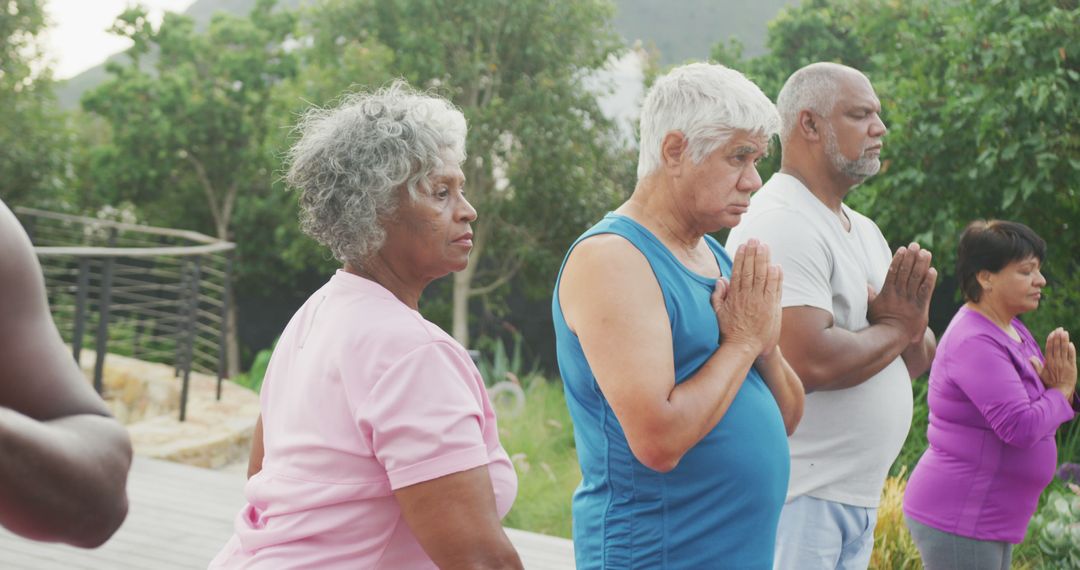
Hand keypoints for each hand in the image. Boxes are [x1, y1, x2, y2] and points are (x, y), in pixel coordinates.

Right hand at [712, 240, 782, 356]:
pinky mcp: (771, 308)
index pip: (738, 271)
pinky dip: (776, 277)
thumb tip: (720, 280)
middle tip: (755, 239)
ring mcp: (761, 301)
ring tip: (765, 246)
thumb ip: (718, 296)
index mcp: (734, 296)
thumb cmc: (729, 332)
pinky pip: (774, 289)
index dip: (741, 257)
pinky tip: (776, 266)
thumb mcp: (718, 314)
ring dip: (765, 260)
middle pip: (751, 270)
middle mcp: (748, 296)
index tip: (743, 245)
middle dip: (753, 253)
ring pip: (763, 276)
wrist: (744, 348)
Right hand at [867, 242, 936, 343]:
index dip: (898, 260)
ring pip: (916, 279)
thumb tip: (866, 285)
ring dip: (921, 264)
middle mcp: (899, 295)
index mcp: (887, 293)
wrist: (894, 338)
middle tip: (915, 245)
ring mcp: (911, 301)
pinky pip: (926, 292)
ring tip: (925, 252)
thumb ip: (870, 296)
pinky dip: (929, 281)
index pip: (893, 272)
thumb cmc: (881, 323)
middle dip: (911, 257)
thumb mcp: (872, 308)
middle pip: (906, 272)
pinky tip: (932, 270)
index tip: (902, 249)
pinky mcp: (921, 308)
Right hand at [1031, 327, 1077, 400]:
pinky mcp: (1072, 367)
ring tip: (1065, 332)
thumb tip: (1031, 358)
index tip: (1052, 333)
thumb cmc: (1049, 384)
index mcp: (1048, 363)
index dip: (1051, 340)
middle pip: (1057, 347)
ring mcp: (1065, 364)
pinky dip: (1071, 350)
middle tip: (1059, 329)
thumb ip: (1036, 366)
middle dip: (1058, 337)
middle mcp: (1056, 362)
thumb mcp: (1040, 375)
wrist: (1060, 391)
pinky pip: (1071, 357)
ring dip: (1064, 340)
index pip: (1049, 348)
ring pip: (1064, 350)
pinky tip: (1070, 344)